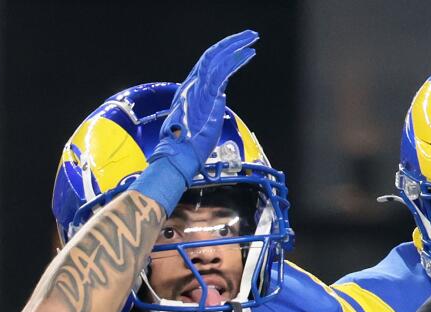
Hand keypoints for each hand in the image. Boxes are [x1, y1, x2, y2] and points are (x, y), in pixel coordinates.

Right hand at [152, 30, 258, 185]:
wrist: (178, 157)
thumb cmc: (189, 146)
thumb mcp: (204, 122)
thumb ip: (212, 106)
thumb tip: (221, 97)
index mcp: (191, 91)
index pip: (208, 66)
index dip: (224, 54)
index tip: (241, 49)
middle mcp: (193, 86)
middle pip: (212, 55)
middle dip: (232, 42)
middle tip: (250, 35)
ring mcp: (198, 90)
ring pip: (217, 58)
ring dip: (236, 45)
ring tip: (252, 39)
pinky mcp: (205, 97)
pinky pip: (220, 71)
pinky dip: (235, 61)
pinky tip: (248, 54)